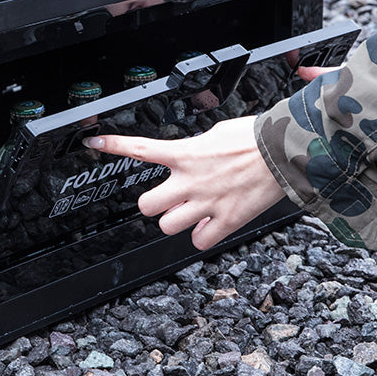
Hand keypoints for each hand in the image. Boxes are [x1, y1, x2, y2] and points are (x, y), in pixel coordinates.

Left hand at [84, 116, 284, 250]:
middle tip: (168, 199)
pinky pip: (198, 241)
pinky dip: (202, 236)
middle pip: (147, 206)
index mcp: (185, 153)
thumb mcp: (215, 134)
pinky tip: (210, 224)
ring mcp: (206, 202)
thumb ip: (194, 148)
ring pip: (168, 226)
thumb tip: (189, 155)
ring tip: (192, 212)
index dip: (113, 146)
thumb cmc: (253, 137)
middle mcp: (190, 180)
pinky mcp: (226, 219)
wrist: (283, 151)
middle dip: (154, 204)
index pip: (141, 148)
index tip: (93, 143)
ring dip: (177, 221)